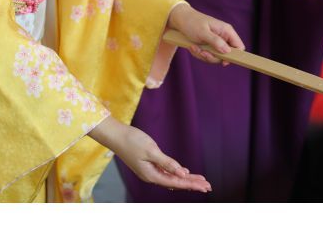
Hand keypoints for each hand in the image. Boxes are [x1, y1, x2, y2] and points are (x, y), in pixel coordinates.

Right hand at [89, 117, 211, 192]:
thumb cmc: (132, 141)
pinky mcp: (147, 164)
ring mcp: (148, 171)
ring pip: (171, 177)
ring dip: (186, 179)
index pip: (176, 182)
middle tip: (208, 186)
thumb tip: (182, 174)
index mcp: (151, 175)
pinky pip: (165, 172)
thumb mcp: (151, 151)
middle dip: (192, 184)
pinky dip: (176, 173)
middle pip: (175, 182)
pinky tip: (183, 173)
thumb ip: (167, 163)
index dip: (192, 184)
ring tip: (199, 181)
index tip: (204, 186)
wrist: (115, 135)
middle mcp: (151, 176)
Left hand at [167, 3, 244, 64]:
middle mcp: (223, 37)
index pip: (239, 46)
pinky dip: (199, 54)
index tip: (223, 61)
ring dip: (203, 55)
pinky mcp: (208, 46)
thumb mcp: (203, 32)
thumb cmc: (192, 23)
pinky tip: (192, 47)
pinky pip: (207, 56)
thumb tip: (228, 51)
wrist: (181, 20)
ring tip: (194, 47)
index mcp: (226, 31)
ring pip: (215, 57)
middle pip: (226, 56)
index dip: (234, 56)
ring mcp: (216, 43)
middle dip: (212, 56)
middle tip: (202, 52)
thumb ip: (216, 41)